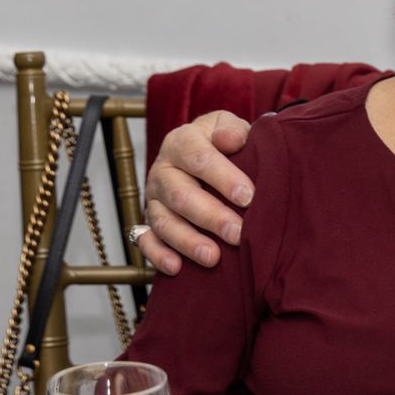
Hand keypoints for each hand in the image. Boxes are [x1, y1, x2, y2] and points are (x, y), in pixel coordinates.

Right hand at [136, 111, 255, 273]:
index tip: (248, 197)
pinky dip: (158, 255)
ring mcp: (153, 199)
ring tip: (214, 258)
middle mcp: (162, 171)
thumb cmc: (223, 145)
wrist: (203, 156)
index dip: (223, 177)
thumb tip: (232, 139)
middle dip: (211, 216)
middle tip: (238, 233)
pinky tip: (177, 268)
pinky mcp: (148, 222)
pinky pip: (146, 241)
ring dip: (188, 241)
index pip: (198, 158)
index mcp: (181, 142)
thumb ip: (231, 129)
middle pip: (181, 195)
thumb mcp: (228, 127)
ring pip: (164, 222)